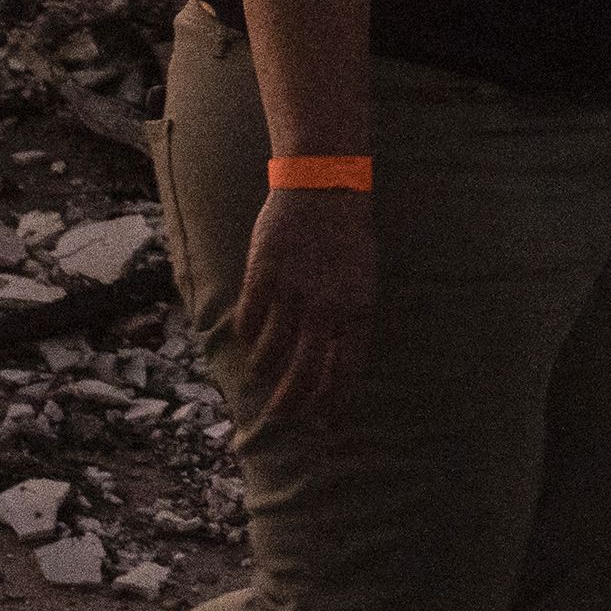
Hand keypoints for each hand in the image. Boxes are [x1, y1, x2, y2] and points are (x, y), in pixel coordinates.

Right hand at [225, 186, 377, 432]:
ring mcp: (293, 291)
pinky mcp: (264, 273)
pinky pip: (250, 319)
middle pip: (305, 372)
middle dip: (291, 403)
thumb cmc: (347, 240)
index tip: (320, 421)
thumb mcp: (363, 283)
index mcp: (357, 311)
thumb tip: (340, 366)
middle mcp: (326, 307)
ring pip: (272, 351)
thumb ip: (352, 323)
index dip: (330, 402)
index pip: (345, 372)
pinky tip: (248, 339)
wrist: (323, 189)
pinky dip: (247, 335)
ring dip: (264, 370)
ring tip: (260, 374)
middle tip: (279, 416)